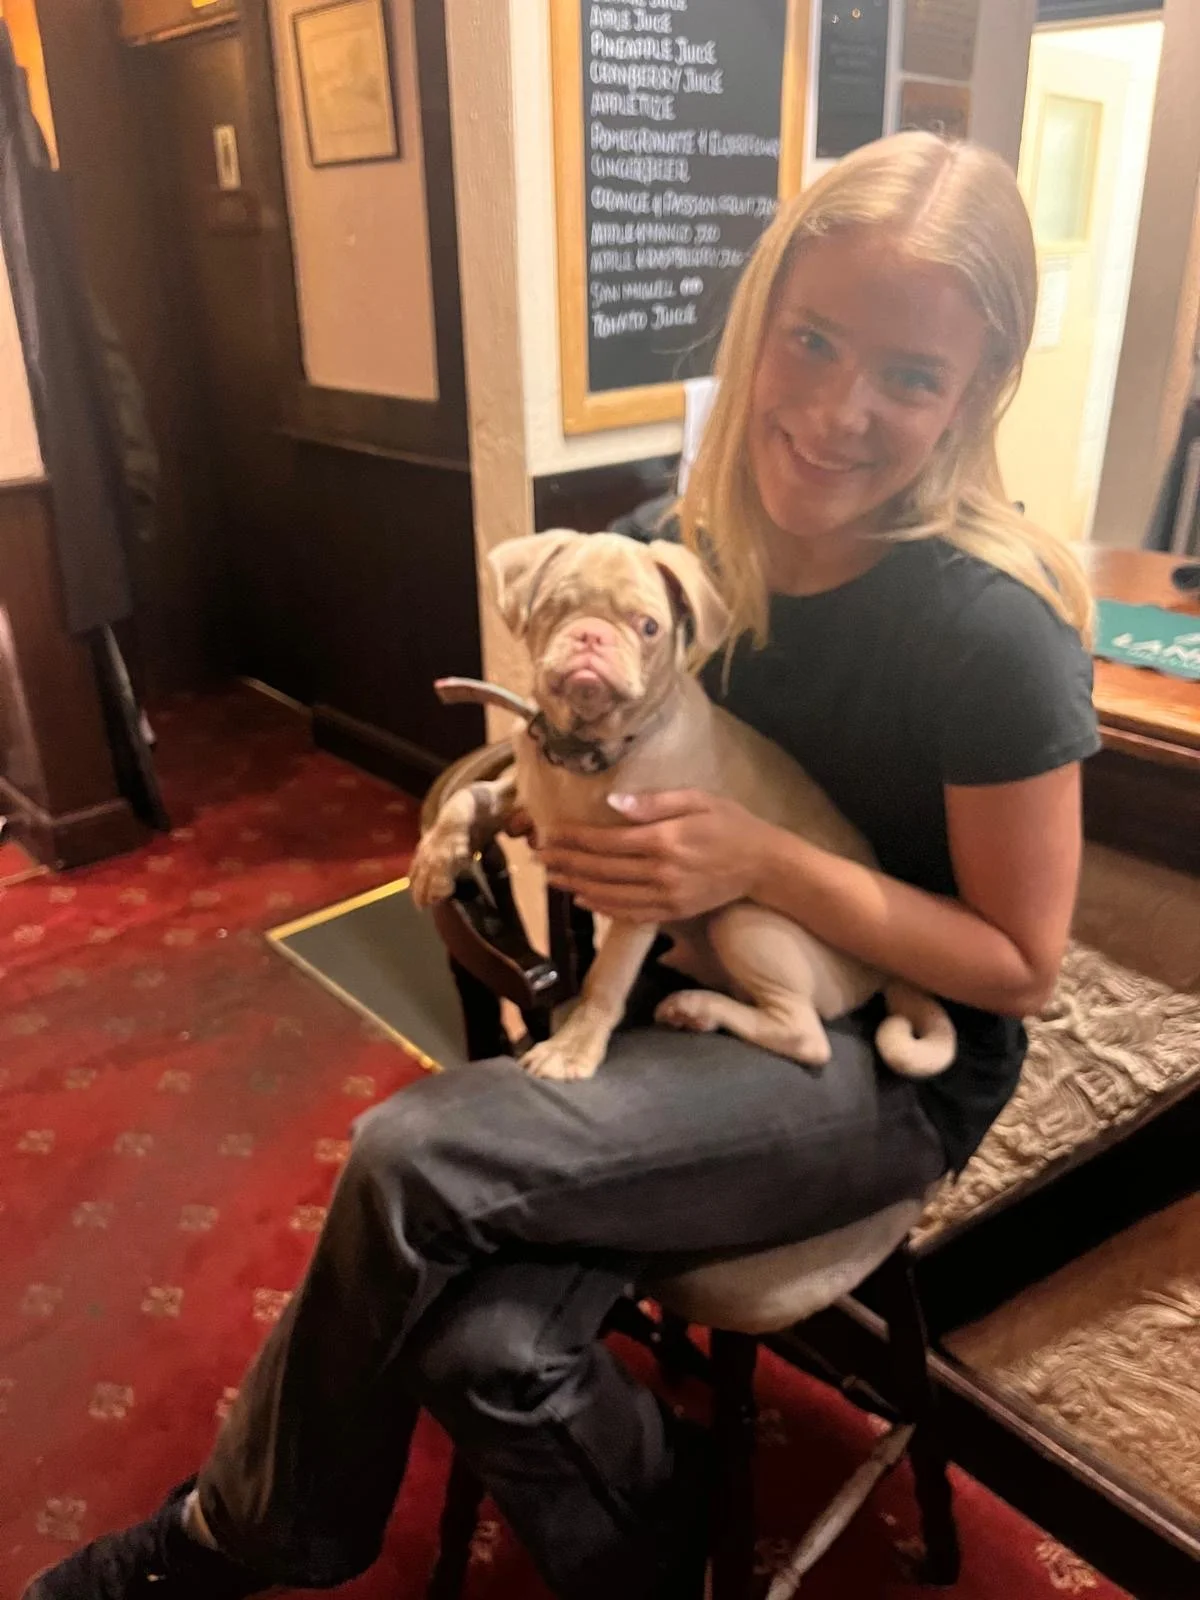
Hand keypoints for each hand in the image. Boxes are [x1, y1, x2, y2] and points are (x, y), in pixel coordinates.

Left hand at [538, 790, 771, 922]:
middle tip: (539, 857)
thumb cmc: (730, 823)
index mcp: (664, 840)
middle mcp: (661, 872)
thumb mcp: (697, 799)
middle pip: (601, 869)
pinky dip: (602, 907)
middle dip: (566, 862)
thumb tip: (611, 804)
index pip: (606, 841)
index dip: (574, 839)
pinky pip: (629, 914)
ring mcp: (666, 897)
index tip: (549, 834)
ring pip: (610, 895)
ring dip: (576, 886)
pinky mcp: (673, 913)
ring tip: (552, 878)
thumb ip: (654, 802)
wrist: (763, 864)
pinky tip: (583, 899)